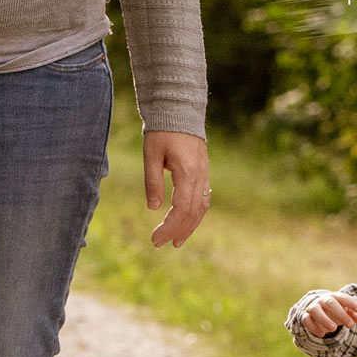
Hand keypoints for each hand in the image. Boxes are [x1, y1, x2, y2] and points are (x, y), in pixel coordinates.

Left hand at [144, 130, 210, 247]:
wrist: (180, 111)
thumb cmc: (162, 130)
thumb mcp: (151, 154)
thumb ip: (153, 182)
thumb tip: (154, 208)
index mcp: (187, 172)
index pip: (181, 209)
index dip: (169, 226)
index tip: (155, 238)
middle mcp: (200, 176)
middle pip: (193, 213)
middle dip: (177, 231)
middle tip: (161, 244)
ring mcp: (204, 175)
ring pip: (201, 209)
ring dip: (189, 227)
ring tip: (177, 241)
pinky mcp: (204, 174)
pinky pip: (203, 200)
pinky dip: (195, 215)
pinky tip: (186, 223)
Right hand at [302, 291, 356, 336]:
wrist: (318, 309)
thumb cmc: (337, 310)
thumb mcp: (347, 311)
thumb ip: (355, 315)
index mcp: (335, 297)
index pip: (343, 297)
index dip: (352, 303)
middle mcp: (322, 300)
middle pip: (330, 303)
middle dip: (340, 314)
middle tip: (350, 325)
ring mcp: (313, 308)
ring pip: (315, 310)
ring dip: (324, 319)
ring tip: (334, 329)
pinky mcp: (306, 317)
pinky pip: (307, 320)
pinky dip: (314, 328)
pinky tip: (322, 334)